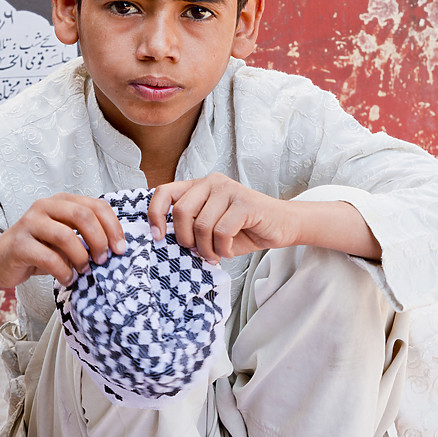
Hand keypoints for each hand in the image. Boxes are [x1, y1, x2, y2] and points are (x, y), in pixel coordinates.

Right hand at [0, 193, 127, 292]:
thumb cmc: (38, 250)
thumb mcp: (65, 239)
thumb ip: (86, 235)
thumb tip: (117, 247)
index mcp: (61, 201)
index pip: (96, 205)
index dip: (113, 227)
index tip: (120, 249)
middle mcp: (45, 206)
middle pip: (83, 215)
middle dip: (99, 240)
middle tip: (102, 260)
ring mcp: (30, 223)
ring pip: (66, 236)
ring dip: (81, 257)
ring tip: (83, 271)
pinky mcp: (18, 244)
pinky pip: (48, 257)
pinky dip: (63, 272)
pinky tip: (67, 279)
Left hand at [148, 174, 298, 262]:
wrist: (282, 226)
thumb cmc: (244, 229)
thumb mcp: (210, 228)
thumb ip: (190, 227)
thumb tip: (164, 241)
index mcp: (199, 186)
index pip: (164, 192)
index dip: (155, 215)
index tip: (158, 237)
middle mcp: (212, 182)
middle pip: (181, 212)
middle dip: (186, 239)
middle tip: (198, 252)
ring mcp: (229, 189)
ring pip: (201, 225)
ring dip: (207, 249)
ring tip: (216, 254)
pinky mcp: (244, 202)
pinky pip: (221, 231)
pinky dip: (222, 249)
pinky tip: (229, 250)